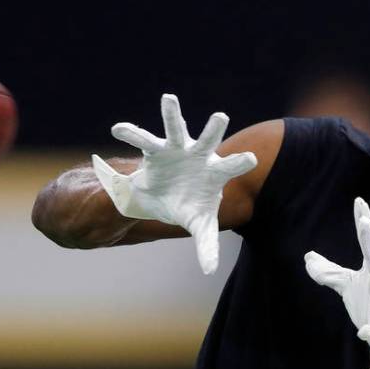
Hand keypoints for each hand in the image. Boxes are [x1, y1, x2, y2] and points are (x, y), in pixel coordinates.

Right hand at [92, 94, 257, 274]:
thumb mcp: (200, 224)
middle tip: (220, 116)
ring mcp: (177, 150)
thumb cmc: (190, 206)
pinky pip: (143, 140)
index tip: (252, 159)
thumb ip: (207, 244)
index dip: (240, 162)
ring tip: (168, 97)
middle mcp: (198, 155)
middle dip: (214, 129)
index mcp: (215, 172)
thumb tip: (210, 270)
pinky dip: (131, 133)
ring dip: (172, 114)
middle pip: (208, 140)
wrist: (165, 198)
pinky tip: (117, 129)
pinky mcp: (156, 150)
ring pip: (176, 129)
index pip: (231, 166)